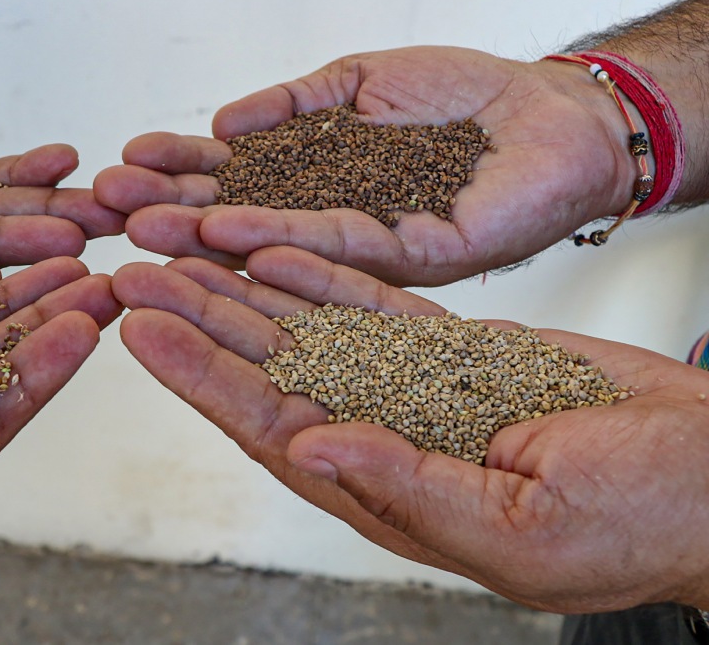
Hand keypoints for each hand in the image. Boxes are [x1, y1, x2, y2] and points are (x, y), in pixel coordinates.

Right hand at [96, 46, 639, 285]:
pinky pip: (337, 250)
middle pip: (235, 224)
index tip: (121, 165)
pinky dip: (279, 239)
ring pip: (272, 246)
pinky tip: (228, 233)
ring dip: (204, 239)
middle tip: (107, 208)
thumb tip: (222, 125)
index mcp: (312, 187)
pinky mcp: (411, 263)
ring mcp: (364, 251)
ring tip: (144, 229)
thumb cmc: (459, 97)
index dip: (176, 174)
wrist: (551, 113)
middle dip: (169, 213)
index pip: (230, 181)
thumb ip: (291, 105)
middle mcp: (327, 227)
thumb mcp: (356, 82)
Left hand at [112, 248, 708, 612]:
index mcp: (386, 491)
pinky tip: (274, 250)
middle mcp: (384, 438)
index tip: (143, 332)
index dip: (201, 379)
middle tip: (138, 273)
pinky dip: (322, 277)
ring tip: (184, 248)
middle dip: (201, 322)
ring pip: (309, 332)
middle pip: (269, 372)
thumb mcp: (517, 527)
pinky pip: (372, 308)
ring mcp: (415, 391)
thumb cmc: (636, 522)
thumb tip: (308, 448)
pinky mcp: (454, 352)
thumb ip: (406, 486)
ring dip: (244, 291)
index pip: (268, 428)